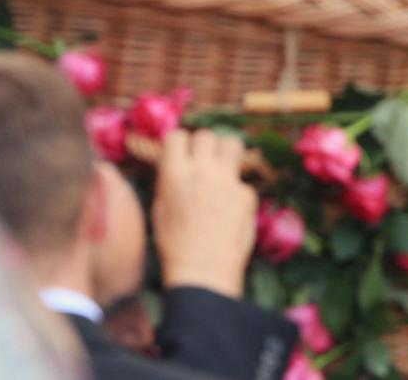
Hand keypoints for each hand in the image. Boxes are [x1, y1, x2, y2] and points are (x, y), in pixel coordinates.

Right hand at [152, 129, 256, 297]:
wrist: (203, 272)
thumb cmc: (175, 245)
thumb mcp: (160, 209)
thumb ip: (169, 181)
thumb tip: (176, 164)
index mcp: (174, 174)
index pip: (178, 135)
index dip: (179, 144)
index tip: (181, 153)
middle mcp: (202, 171)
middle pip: (206, 136)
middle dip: (203, 145)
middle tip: (203, 161)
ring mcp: (227, 181)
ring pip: (232, 143)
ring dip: (226, 152)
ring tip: (222, 168)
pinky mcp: (247, 194)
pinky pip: (242, 182)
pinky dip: (237, 192)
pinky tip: (230, 211)